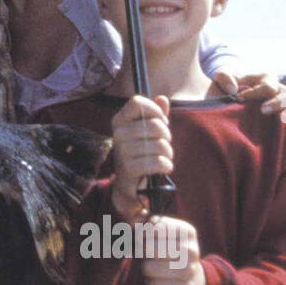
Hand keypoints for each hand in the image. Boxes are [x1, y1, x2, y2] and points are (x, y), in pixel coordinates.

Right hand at [109, 95, 172, 219]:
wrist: (130, 186)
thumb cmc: (141, 154)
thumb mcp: (148, 133)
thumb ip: (156, 115)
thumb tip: (162, 98)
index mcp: (120, 121)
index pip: (138, 102)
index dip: (155, 110)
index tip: (160, 122)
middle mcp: (117, 134)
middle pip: (155, 125)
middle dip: (167, 137)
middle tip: (163, 145)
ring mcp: (122, 151)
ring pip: (160, 145)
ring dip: (168, 153)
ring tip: (163, 158)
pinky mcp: (129, 169)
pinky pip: (158, 162)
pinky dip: (166, 166)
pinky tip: (162, 168)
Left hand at [139, 215, 205, 284]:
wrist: (188, 280)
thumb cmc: (166, 252)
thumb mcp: (157, 234)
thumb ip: (144, 224)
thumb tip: (135, 219)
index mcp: (186, 231)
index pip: (156, 227)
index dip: (143, 232)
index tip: (142, 236)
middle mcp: (192, 250)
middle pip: (151, 248)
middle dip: (142, 251)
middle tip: (144, 254)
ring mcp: (191, 271)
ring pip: (152, 268)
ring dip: (146, 268)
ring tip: (150, 267)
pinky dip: (151, 284)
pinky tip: (155, 281)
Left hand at [211, 71, 285, 125]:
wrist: (226, 100)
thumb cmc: (226, 89)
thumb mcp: (221, 80)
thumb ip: (224, 77)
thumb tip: (233, 89)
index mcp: (265, 80)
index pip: (266, 86)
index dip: (254, 92)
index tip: (239, 99)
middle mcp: (279, 91)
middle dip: (277, 102)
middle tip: (263, 110)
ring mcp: (285, 106)